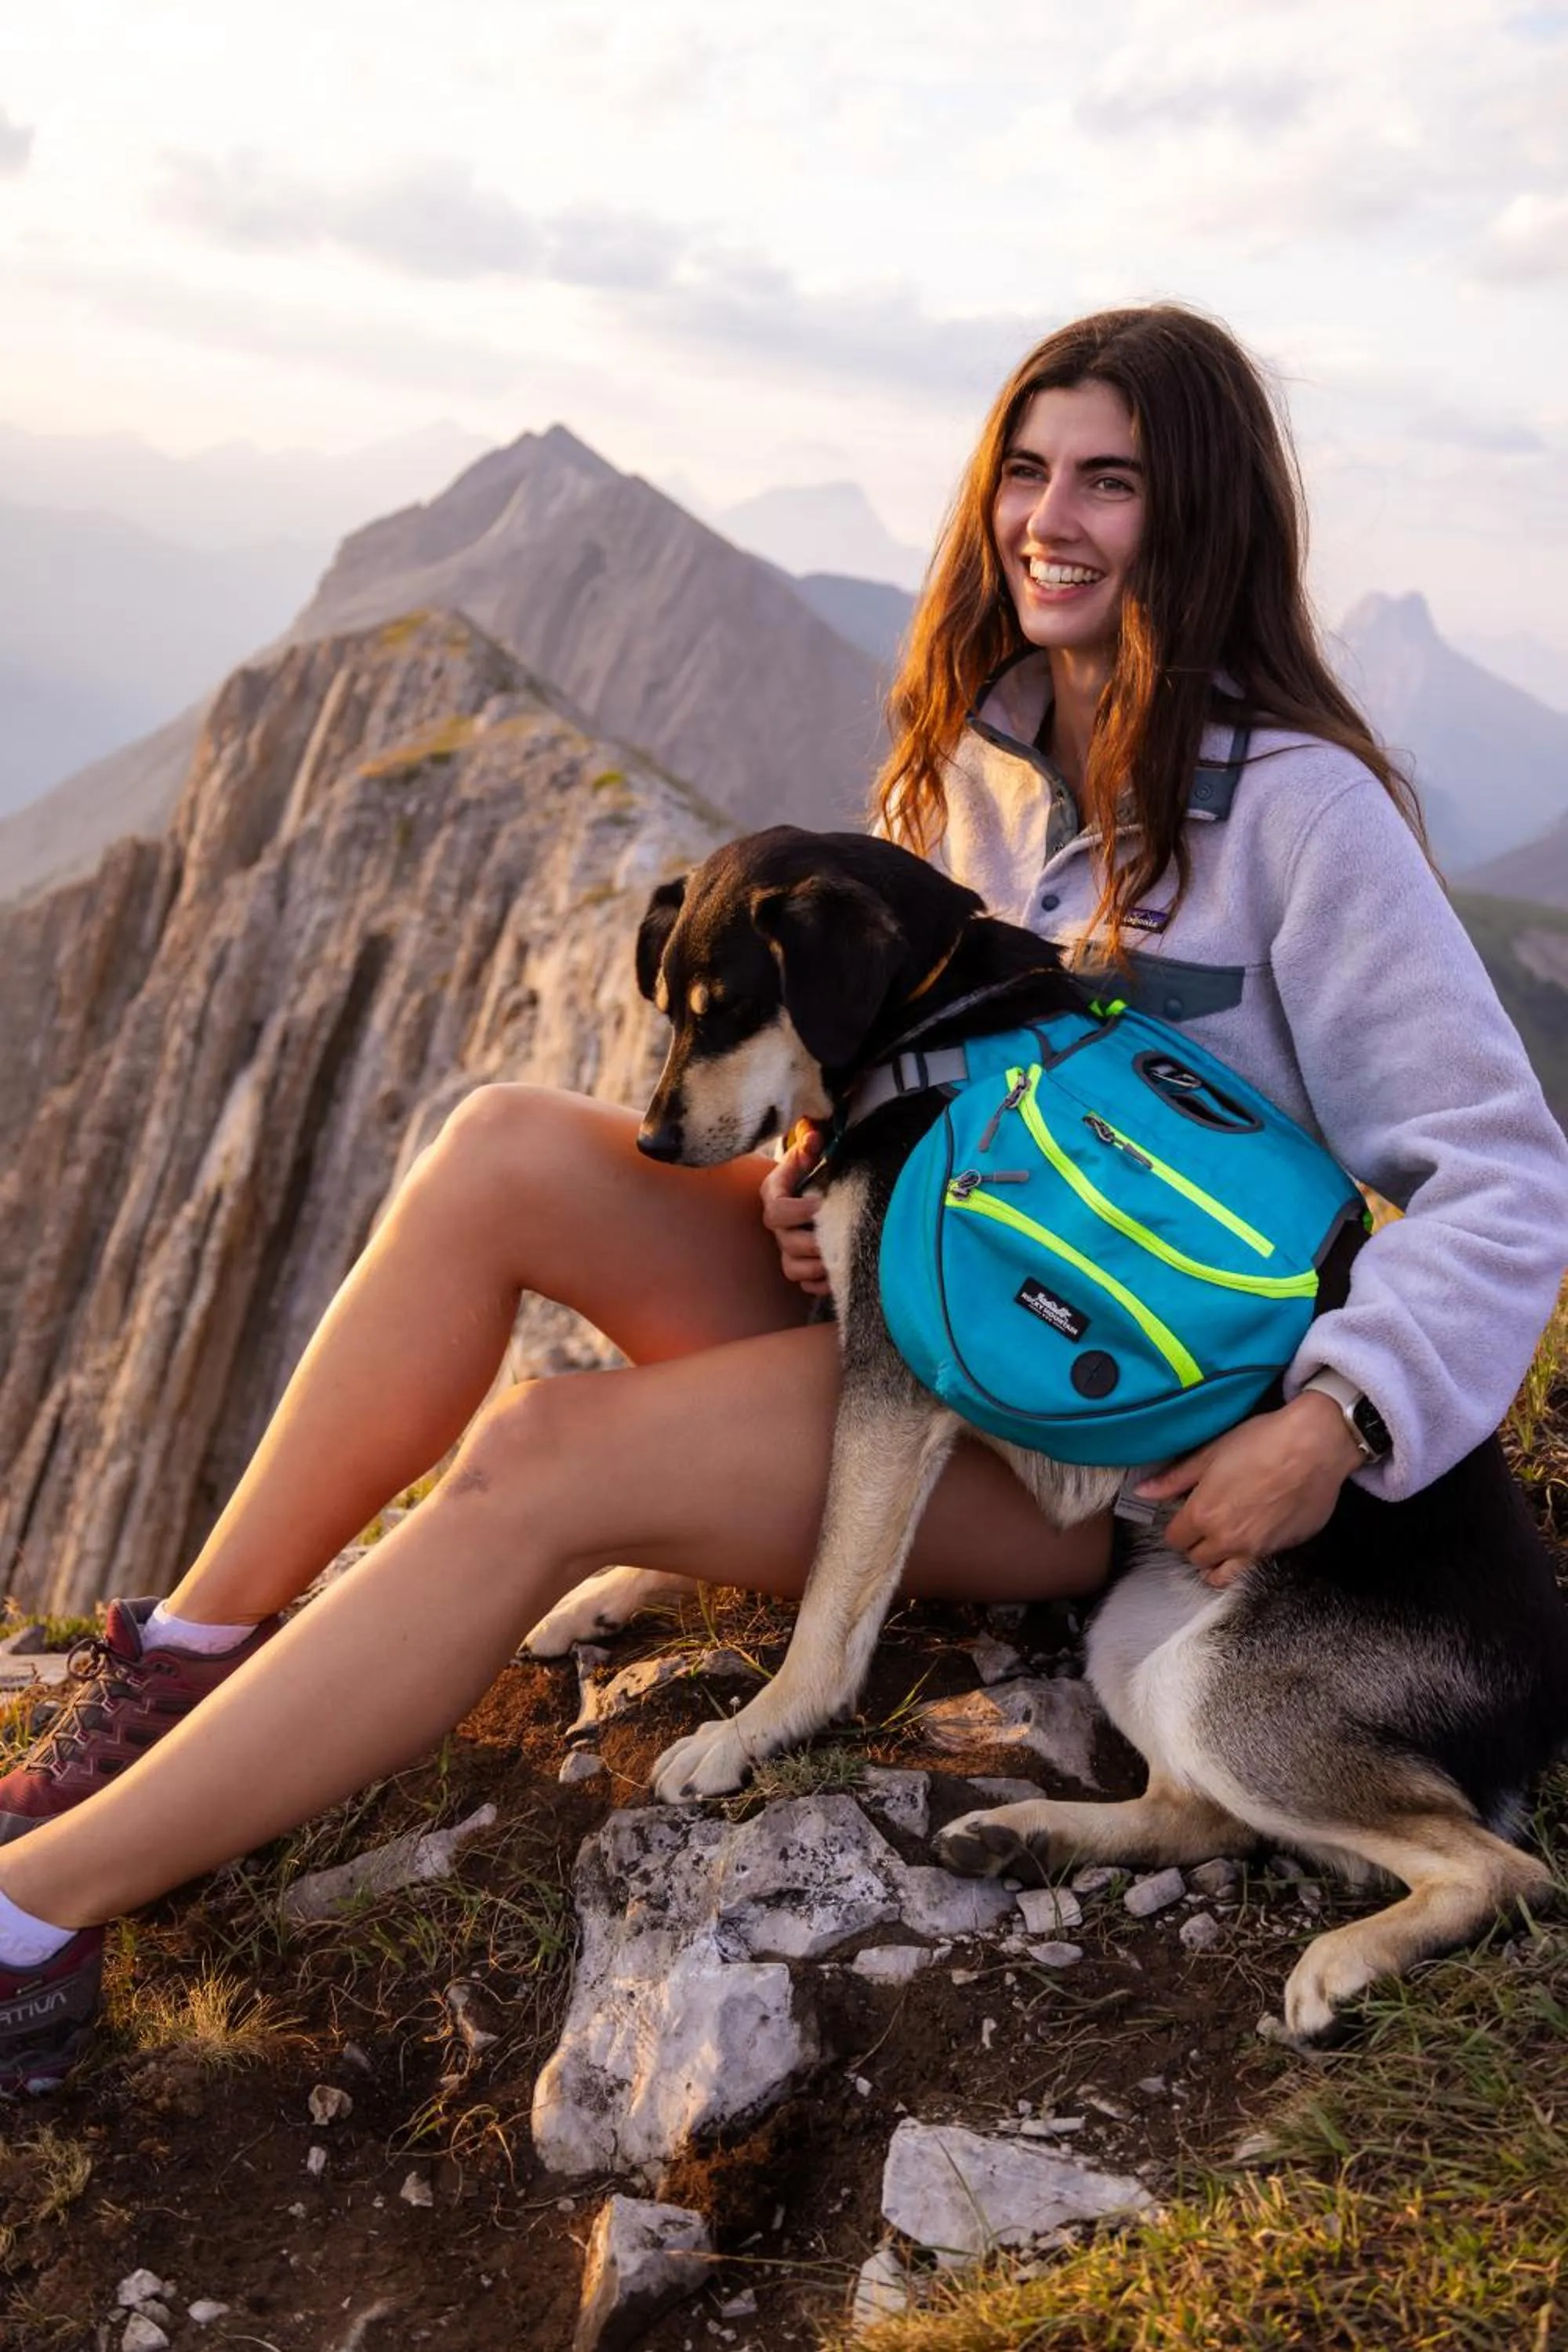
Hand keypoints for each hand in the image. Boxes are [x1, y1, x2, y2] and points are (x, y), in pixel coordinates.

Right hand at [761, 1124, 830, 1296]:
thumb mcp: (810, 1156)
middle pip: (787, 1243)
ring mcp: (787, 1250)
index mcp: (775, 1196)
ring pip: (793, 1269)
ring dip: (818, 1266)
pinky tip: (840, 1273)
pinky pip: (806, 1286)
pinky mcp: (800, 1268)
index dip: (799, 1211)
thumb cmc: (814, 1171)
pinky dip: (822, 1283)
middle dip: (814, 1242)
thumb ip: (809, 1148)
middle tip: (838, 1235)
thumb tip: (815, 1136)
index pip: (777, 1211)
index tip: (821, 1204)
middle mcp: (777, 1227)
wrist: (816, 1190)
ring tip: (840, 1255)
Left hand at [1136, 1391, 1365, 1587]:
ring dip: (1218, 1563)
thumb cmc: (1262, 1442)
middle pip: (1197, 1559)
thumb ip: (1174, 1479)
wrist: (1315, 1446)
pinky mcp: (1284, 1549)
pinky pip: (1257, 1566)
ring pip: (1225, 1574)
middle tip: (1204, 1525)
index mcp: (1203, 1516)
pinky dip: (1248, 1560)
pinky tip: (1253, 1538)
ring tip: (1222, 1545)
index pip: (1175, 1539)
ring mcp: (1258, 1549)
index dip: (1177, 1527)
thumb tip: (1143, 1492)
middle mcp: (1227, 1540)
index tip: (1184, 1515)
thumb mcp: (1210, 1453)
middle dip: (1196, 1544)